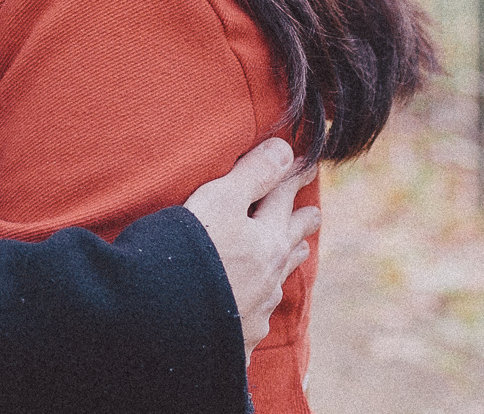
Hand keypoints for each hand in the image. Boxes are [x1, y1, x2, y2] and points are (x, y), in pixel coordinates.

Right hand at [182, 137, 321, 355]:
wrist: (169, 320)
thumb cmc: (193, 253)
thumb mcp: (220, 201)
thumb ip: (253, 174)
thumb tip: (287, 150)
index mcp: (267, 238)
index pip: (284, 198)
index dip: (293, 177)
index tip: (306, 166)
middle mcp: (269, 273)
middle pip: (292, 242)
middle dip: (302, 223)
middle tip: (313, 214)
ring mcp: (258, 306)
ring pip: (280, 279)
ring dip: (288, 261)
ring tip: (295, 253)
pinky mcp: (241, 333)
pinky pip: (261, 313)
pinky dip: (262, 301)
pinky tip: (257, 306)